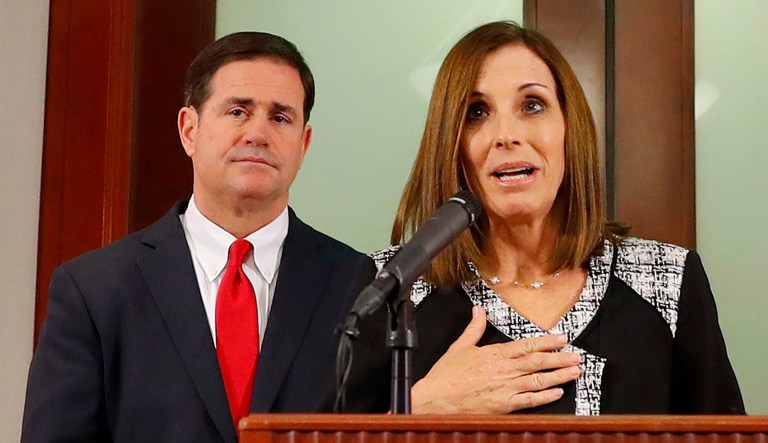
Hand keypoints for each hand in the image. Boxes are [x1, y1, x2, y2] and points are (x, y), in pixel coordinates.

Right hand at [411, 306, 580, 413]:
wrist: (435, 400)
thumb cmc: (446, 376)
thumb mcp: (459, 347)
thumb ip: (474, 328)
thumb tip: (479, 310)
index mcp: (494, 354)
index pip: (526, 345)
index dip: (546, 341)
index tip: (562, 338)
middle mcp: (503, 370)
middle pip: (537, 362)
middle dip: (559, 358)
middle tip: (577, 356)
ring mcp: (505, 388)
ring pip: (537, 380)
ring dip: (558, 375)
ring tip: (574, 371)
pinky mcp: (503, 405)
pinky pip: (529, 400)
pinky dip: (544, 396)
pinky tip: (558, 392)